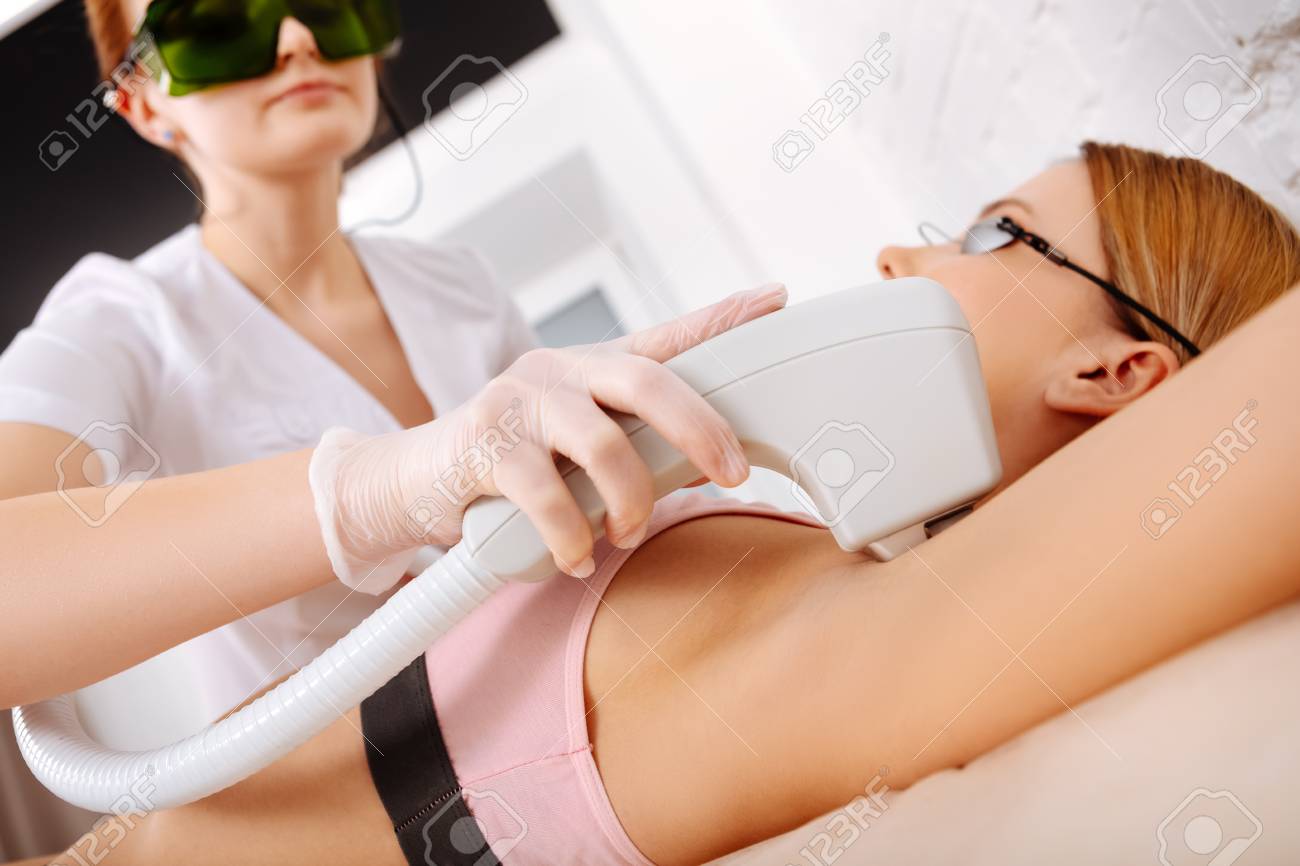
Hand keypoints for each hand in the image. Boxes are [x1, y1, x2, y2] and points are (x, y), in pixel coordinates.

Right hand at [310, 284, 787, 588]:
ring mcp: (520, 399)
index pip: (667, 336)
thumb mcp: (575, 446)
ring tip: (625, 533)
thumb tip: (710, 466)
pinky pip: (550, 498)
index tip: (775, 299)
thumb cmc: (511, 467)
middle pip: (649, 382)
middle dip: (702, 431)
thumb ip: (631, 444)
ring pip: (605, 446)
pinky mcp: (485, 441)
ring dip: (630, 503)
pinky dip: (571, 539)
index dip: (724, 316)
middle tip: (732, 475)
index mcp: (591, 368)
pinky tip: (574, 557)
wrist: (416, 482)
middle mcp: (560, 370)